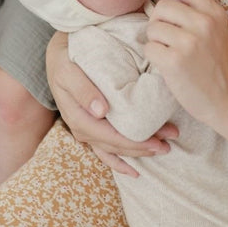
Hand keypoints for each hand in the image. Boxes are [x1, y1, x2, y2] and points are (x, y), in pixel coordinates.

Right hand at [46, 32, 177, 175]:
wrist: (58, 56)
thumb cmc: (66, 60)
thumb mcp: (69, 70)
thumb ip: (83, 89)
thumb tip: (100, 112)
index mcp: (78, 116)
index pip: (110, 136)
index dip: (134, 142)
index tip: (157, 141)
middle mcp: (82, 128)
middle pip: (115, 145)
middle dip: (143, 147)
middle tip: (169, 145)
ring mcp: (87, 130)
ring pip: (114, 149)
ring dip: (138, 151)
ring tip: (163, 148)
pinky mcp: (91, 127)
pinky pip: (105, 151)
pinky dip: (119, 162)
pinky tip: (135, 170)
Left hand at [144, 0, 227, 130]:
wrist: (227, 100)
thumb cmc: (215, 65)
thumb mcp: (216, 31)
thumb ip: (196, 11)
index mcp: (214, 12)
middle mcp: (203, 23)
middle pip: (161, 8)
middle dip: (160, 23)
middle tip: (172, 40)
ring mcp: (190, 42)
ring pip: (153, 28)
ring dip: (157, 42)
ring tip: (173, 54)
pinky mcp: (175, 60)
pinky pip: (149, 48)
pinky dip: (154, 57)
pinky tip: (169, 66)